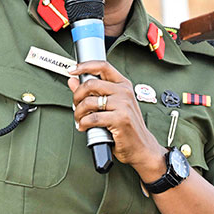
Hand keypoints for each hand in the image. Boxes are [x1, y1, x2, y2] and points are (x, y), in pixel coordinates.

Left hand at [69, 61, 166, 180]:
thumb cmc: (127, 127)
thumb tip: (73, 81)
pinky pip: (93, 118)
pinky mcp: (121, 119)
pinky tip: (84, 126)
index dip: (84, 66)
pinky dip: (84, 123)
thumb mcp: (111, 105)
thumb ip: (92, 92)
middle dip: (77, 95)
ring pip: (89, 102)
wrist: (141, 147)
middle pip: (91, 84)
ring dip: (79, 112)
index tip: (72, 70)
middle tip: (75, 105)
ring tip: (80, 119)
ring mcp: (123, 105)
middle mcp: (124, 92)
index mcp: (123, 85)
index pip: (103, 66)